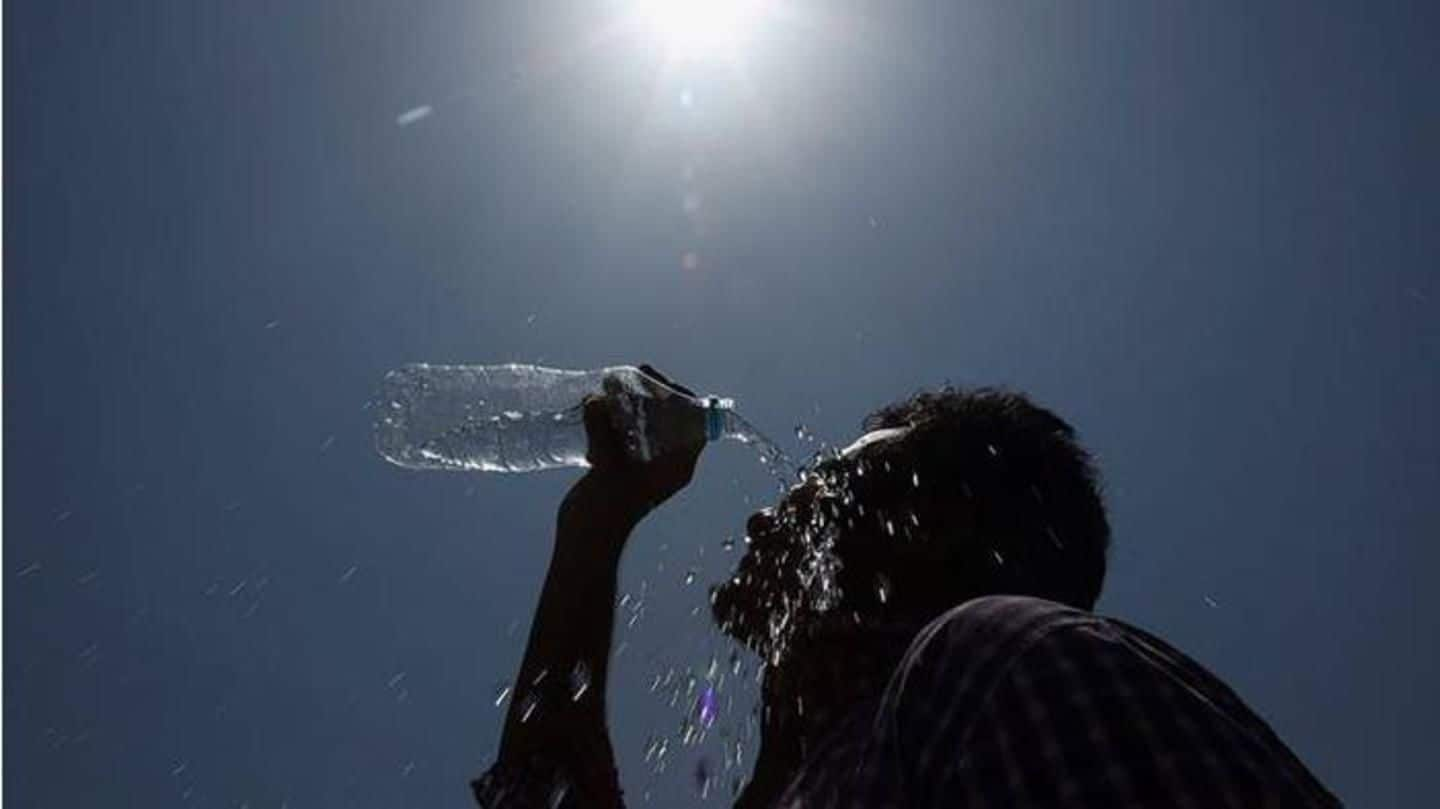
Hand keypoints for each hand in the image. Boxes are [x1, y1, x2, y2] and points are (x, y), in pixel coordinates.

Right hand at [576, 364, 705, 519]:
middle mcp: (667, 463)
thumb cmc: (605, 512)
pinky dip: (614, 417)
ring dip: (630, 402)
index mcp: (678, 466)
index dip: (682, 397)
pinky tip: (597, 406)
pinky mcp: (623, 466)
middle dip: (652, 393)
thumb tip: (596, 400)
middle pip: (671, 417)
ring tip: (609, 385)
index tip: (658, 380)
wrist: (585, 541)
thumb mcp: (607, 468)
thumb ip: (603, 430)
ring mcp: (645, 464)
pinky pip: (625, 432)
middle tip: (631, 375)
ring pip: (646, 422)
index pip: (696, 422)